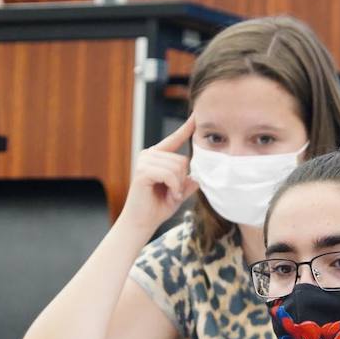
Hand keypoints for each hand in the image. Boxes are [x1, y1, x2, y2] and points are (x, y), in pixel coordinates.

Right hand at [118, 114, 199, 233]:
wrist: (142, 222)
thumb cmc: (158, 207)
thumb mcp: (178, 193)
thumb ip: (187, 183)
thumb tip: (197, 178)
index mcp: (157, 156)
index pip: (175, 139)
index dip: (186, 128)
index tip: (196, 116)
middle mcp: (149, 155)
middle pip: (182, 159)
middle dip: (182, 179)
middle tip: (173, 192)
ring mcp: (144, 162)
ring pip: (177, 167)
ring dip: (177, 185)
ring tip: (169, 194)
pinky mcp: (143, 171)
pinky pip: (169, 174)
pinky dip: (173, 187)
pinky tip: (168, 194)